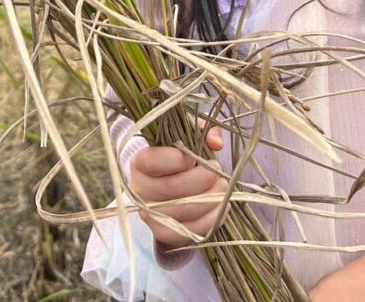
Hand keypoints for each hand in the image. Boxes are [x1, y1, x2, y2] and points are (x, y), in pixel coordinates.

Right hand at [128, 123, 228, 248]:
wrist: (167, 190)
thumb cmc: (178, 159)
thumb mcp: (185, 137)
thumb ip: (199, 130)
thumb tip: (216, 142)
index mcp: (140, 163)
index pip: (153, 161)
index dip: (176, 158)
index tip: (193, 156)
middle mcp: (140, 190)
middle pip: (173, 188)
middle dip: (202, 178)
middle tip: (218, 170)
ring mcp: (150, 215)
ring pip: (184, 212)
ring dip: (211, 199)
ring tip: (224, 186)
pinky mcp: (164, 234)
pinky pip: (190, 232)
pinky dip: (211, 220)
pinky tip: (222, 207)